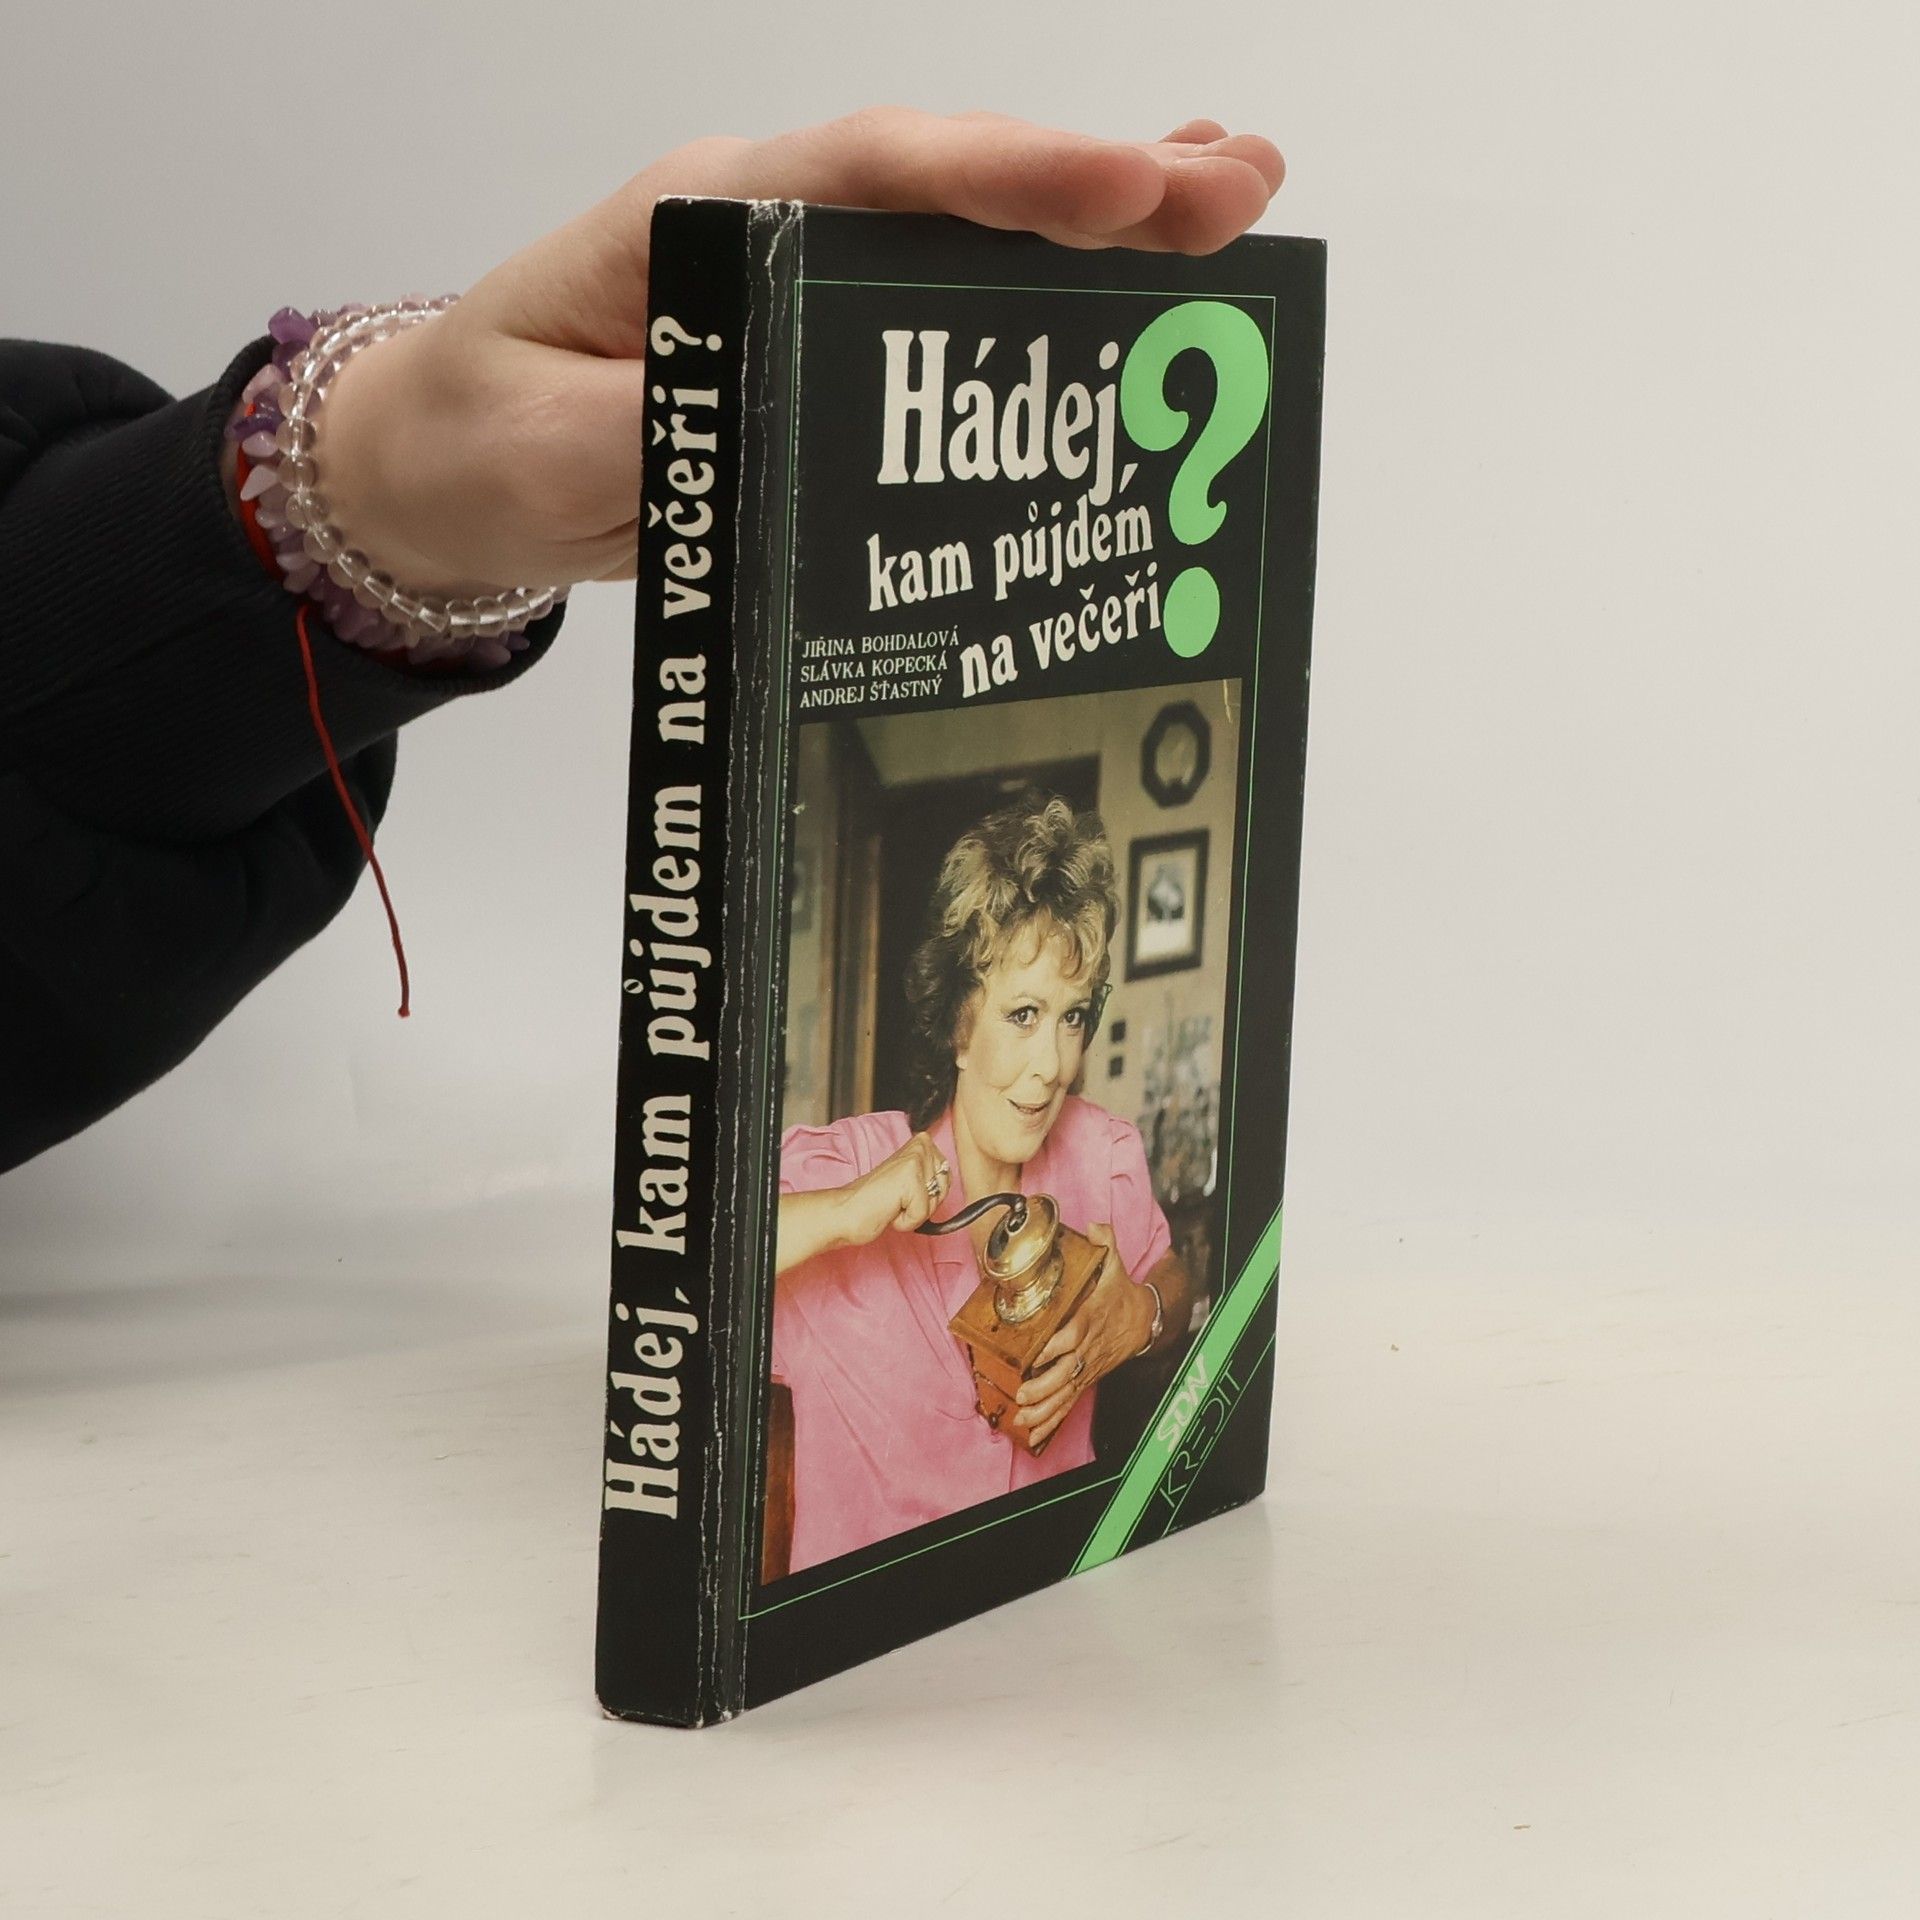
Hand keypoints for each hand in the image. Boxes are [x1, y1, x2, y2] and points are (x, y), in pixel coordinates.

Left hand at [312, 110, 1285, 595]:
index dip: (1008, 182)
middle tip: (1240, 188)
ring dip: (1102, 231)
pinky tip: (1130, 295)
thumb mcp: (545, 445)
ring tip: (1233, 214)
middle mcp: (771, 231)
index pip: (873, 178)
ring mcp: (802, 287)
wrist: (445, 466)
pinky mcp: (819, 352)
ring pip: (968, 243)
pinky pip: (945, 314)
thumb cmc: (481, 433)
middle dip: (1100, 188)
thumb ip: (664, 426)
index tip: (1125, 192)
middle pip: (953, 191)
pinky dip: (1043, 298)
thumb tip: (784, 420)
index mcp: (703, 220)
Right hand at [834, 1130, 953, 1248]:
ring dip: (915, 1213)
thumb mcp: (910, 1182)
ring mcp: (915, 1161)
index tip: (905, 1192)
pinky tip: (889, 1210)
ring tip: (893, 1203)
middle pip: (944, 1189)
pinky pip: (922, 1214)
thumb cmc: (875, 1201)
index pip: (947, 1176)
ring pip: (935, 1202)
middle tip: (897, 1199)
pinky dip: (906, 1222)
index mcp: (921, 1143)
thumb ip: (931, 1177)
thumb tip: (948, 1181)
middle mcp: (920, 1146)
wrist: (845, 1212)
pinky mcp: (910, 1180)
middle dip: (924, 1204)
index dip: (929, 1194)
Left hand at [1011, 1222, 1152, 1450]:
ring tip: (1023, 1420)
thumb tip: (1094, 1225)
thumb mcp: (1115, 1264)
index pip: (1073, 1335)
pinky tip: (1032, 1435)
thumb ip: (1104, 1243)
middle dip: (1044, 1386)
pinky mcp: (1084, 1379)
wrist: (1145, 1321)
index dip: (1057, 1346)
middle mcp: (1086, 1348)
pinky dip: (1050, 1421)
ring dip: (1044, 1410)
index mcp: (1089, 1320)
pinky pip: (1067, 1403)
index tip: (1037, 1355)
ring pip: (1064, 1393)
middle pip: (1065, 1372)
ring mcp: (1085, 1367)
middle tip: (1022, 1394)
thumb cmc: (1121, 1292)